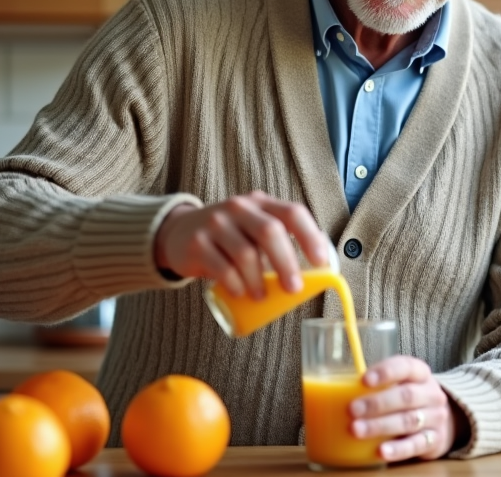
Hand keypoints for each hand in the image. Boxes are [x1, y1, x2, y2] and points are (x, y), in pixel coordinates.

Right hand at [154, 190, 331, 297]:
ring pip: (245, 253)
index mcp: (261, 203)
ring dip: (258, 280)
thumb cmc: (230, 237)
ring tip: (262, 296)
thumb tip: (321, 270)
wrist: (179, 233)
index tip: (320, 262)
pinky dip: (235, 284)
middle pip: (270, 231)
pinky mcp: (197, 243)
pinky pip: (221, 268)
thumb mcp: (254, 228)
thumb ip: (281, 240)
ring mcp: (216, 223)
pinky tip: (241, 293)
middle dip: (286, 263)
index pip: (292, 213)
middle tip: (294, 288)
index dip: (309, 236)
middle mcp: (239, 208)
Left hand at [348, 356, 456, 461]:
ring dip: (380, 426)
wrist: (440, 421)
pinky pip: (415, 445)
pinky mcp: (434, 441)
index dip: (385, 372)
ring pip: (409, 421)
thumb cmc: (408, 398)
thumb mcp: (399, 384)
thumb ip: (376, 384)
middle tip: (352, 409)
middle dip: (377, 403)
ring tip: (357, 430)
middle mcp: (431, 394)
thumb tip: (333, 390)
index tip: (363, 380)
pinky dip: (397, 449)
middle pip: (406, 396)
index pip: (406, 366)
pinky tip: (381, 451)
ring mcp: (435, 418)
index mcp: (420, 373)